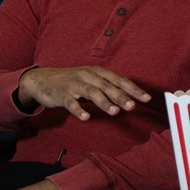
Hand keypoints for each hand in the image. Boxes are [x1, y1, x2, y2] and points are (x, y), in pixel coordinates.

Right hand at [17, 66, 150, 120]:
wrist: (42, 79)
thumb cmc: (73, 81)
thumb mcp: (92, 80)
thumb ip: (109, 87)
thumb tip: (130, 98)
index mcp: (98, 72)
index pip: (120, 80)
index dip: (134, 89)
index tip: (147, 98)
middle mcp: (88, 75)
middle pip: (108, 86)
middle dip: (121, 96)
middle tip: (132, 106)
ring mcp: (74, 84)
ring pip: (92, 92)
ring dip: (104, 102)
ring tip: (115, 112)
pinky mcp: (61, 94)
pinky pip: (71, 102)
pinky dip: (78, 109)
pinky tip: (86, 117)